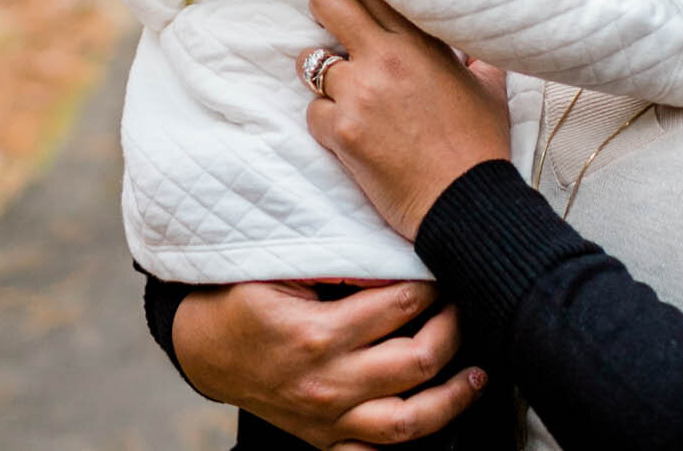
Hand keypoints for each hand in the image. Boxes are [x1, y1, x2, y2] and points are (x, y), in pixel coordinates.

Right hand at [172, 279, 484, 448]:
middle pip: (417, 362)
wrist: (203, 346)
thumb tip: (394, 251)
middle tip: (464, 304)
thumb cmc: (244, 299)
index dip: (432, 282)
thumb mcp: (283, 267)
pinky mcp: (324, 439)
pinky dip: (410, 441)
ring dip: (453, 396)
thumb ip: (339, 262)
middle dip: (453, 328)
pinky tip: (435, 413)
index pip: (401, 305)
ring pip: (409, 422)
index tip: (445, 265)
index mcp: (317, 334)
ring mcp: (327, 419)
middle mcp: (326, 383)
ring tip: (479, 373)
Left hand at [299, 0, 511, 239]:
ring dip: (320, 75)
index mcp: (420, 42)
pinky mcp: (341, 130)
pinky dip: (326, 122)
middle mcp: (385, 58)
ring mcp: (359, 93)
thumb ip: (480, 60)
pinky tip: (349, 134)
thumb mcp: (491, 91)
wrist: (465, 201)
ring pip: (308, 61)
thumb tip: (482, 49)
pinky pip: (313, 112)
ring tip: (340, 92)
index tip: (361, 4)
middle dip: (323, 9)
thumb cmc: (480, 147)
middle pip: (328, 2)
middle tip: (330, 26)